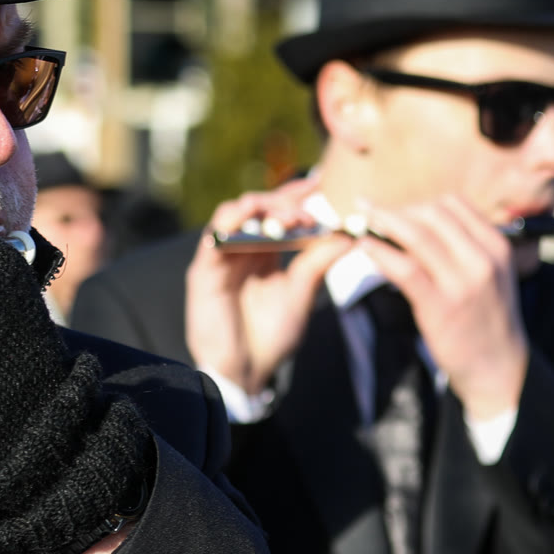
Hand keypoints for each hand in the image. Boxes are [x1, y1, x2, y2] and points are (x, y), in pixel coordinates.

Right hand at [185, 179, 349, 394]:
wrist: (248, 372)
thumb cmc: (272, 335)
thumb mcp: (302, 292)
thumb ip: (319, 261)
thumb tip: (350, 233)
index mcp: (263, 252)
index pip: (277, 212)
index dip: (294, 194)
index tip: (319, 182)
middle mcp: (240, 249)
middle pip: (256, 207)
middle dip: (282, 203)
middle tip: (306, 212)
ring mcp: (221, 259)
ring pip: (231, 215)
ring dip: (258, 208)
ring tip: (285, 216)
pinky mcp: (204, 273)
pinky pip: (212, 239)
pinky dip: (229, 223)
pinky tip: (249, 216)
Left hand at [360, 196, 528, 422]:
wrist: (499, 368)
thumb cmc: (486, 320)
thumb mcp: (490, 275)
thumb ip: (465, 247)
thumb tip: (421, 222)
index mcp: (496, 247)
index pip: (453, 205)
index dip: (418, 202)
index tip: (395, 208)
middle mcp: (483, 259)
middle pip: (432, 214)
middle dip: (396, 209)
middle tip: (369, 211)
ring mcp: (463, 283)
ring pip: (417, 235)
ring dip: (382, 221)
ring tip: (359, 218)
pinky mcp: (441, 306)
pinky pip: (405, 269)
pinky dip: (380, 252)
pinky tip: (363, 247)